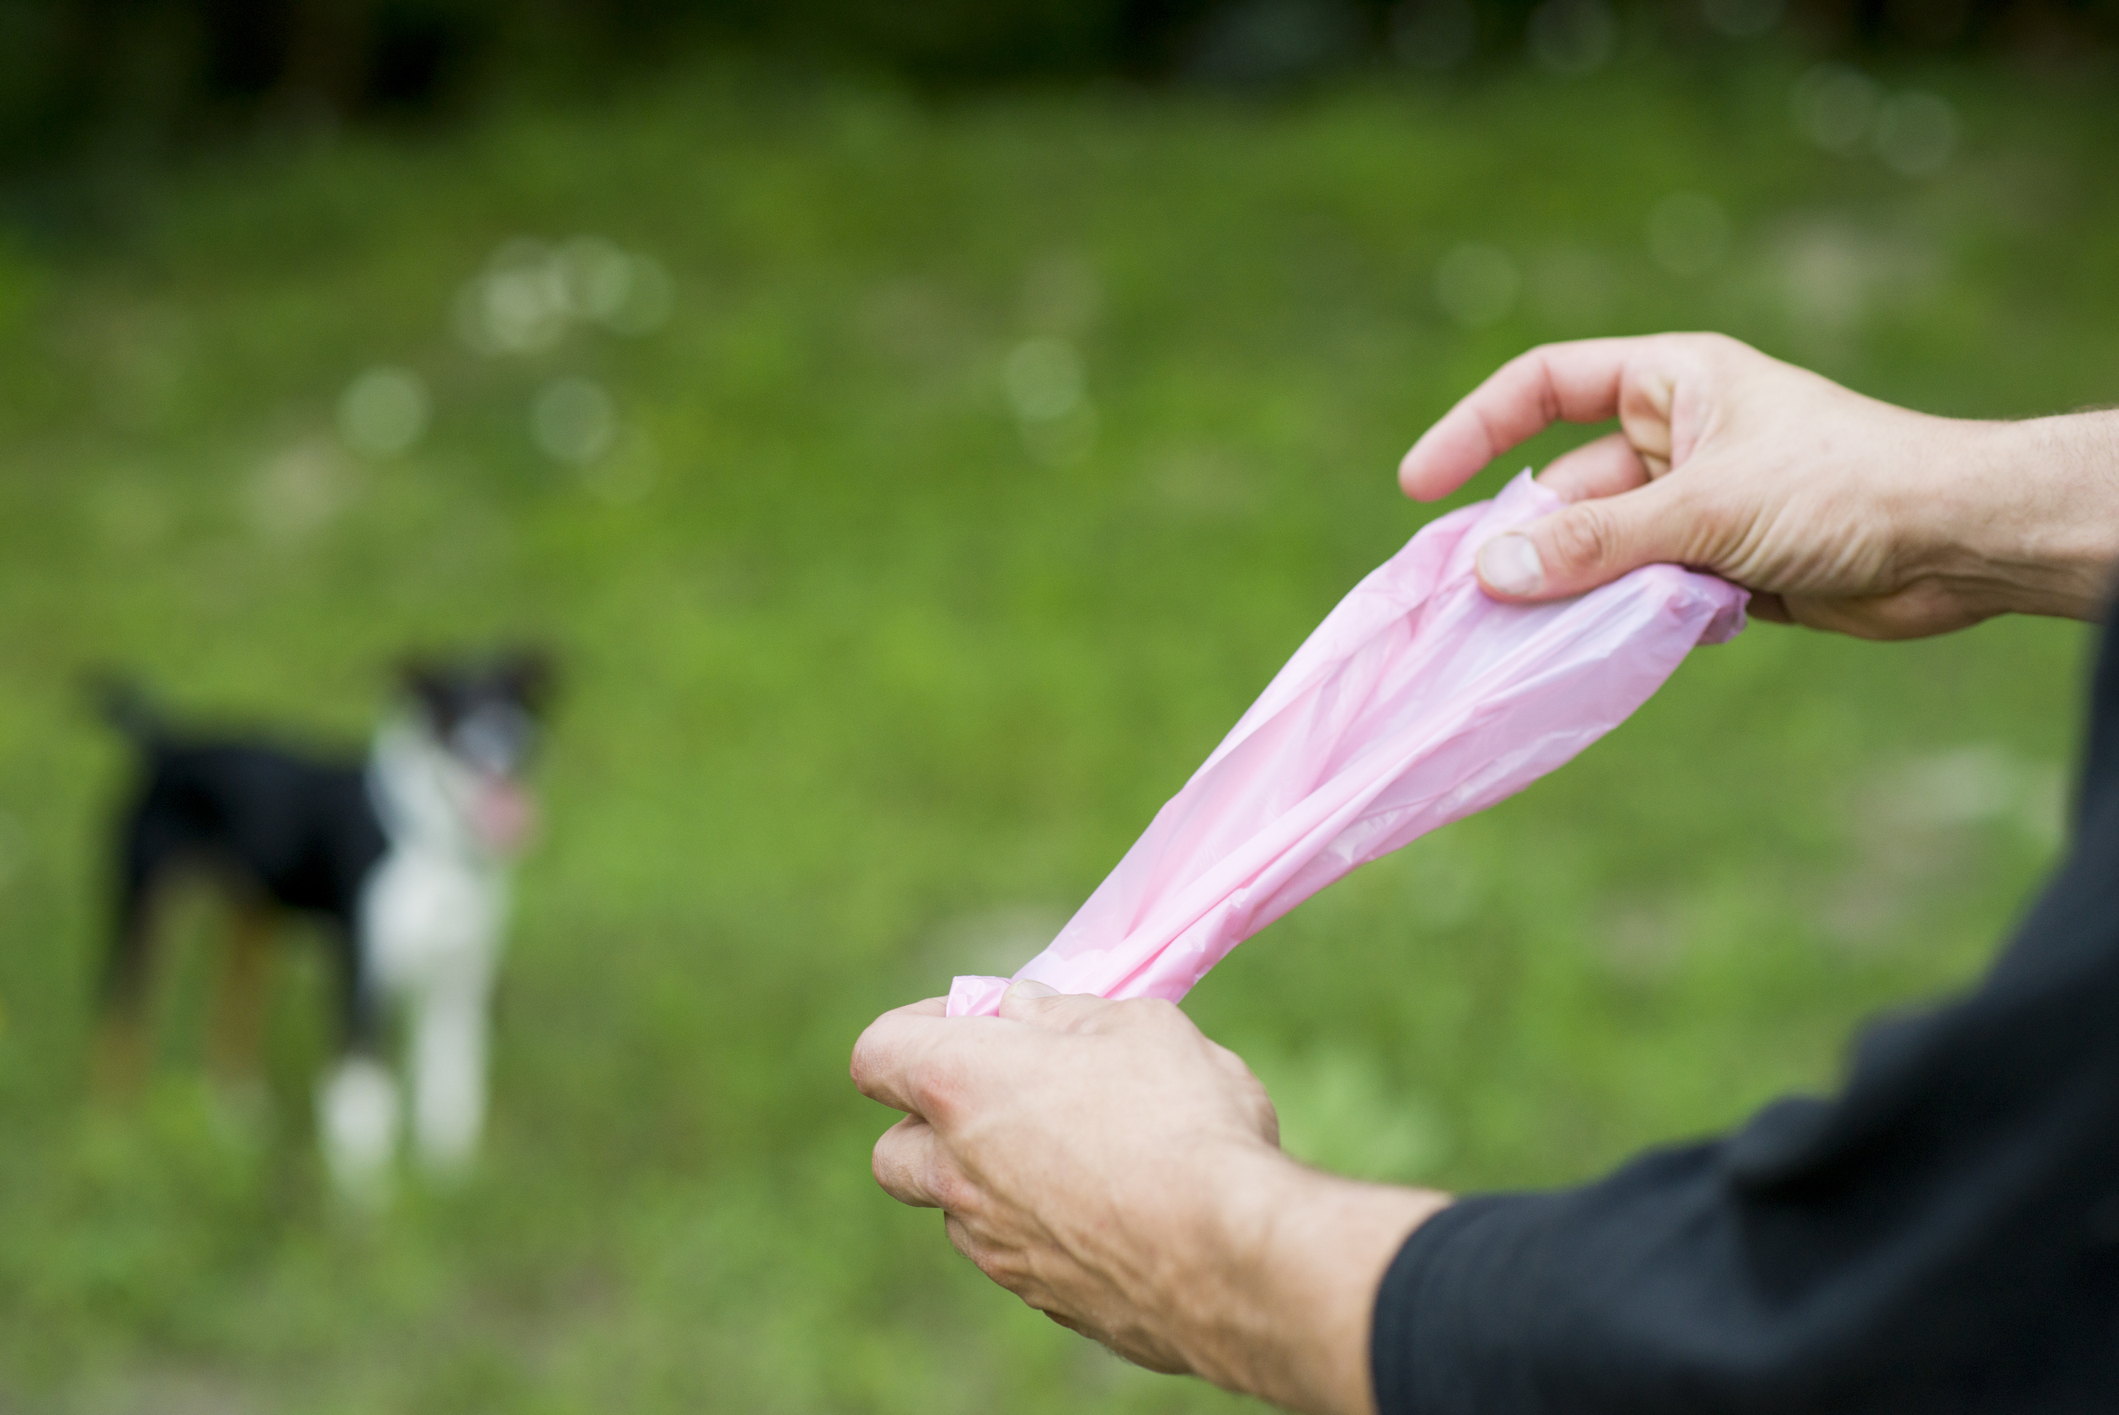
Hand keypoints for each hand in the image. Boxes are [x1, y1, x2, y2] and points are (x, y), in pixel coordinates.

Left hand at [851, 984, 1446, 1414]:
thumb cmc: (1185, 1120)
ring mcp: (996, 1247)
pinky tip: (1118, 1211)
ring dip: (991, 1181)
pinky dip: (1044, 1230)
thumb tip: (1023, 1011)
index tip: (977, 1020)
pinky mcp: (1044, 1299)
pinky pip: (1019, 1256)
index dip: (917, 1027)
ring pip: (959, 1212)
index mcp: (964, 1087)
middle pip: (894, 1150)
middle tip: (1009, 1097)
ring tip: (1082, 1154)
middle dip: (933, 1124)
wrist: (1233, 1257)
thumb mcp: (1138, 1025)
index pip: (877, 1053)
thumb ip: (1065, 1016)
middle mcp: (958, 1174)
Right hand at [1399, 333, 2118, 638]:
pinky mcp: (1719, 570)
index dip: (1476, 428)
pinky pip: (1637, 594)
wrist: (1957, 547)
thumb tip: (1489, 570)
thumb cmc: (1842, 487)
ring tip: (1517, 637)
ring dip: (1567, 592)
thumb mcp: (1703, 509)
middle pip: (1565, 487)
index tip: (1421, 486)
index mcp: (1673, 384)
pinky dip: (1613, 623)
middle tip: (1467, 600)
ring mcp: (1695, 508)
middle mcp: (1676, 440)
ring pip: (1598, 551)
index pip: (1546, 385)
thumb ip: (1593, 544)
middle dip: (1522, 541)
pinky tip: (1588, 654)